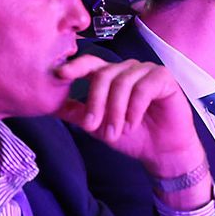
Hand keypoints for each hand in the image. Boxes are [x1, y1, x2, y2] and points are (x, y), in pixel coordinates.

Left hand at [54, 56, 206, 177]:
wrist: (161, 152)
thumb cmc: (133, 136)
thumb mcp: (99, 127)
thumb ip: (78, 114)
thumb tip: (50, 105)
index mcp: (111, 76)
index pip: (91, 64)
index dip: (75, 67)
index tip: (60, 75)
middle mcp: (128, 69)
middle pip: (104, 75)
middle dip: (96, 103)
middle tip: (93, 128)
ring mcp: (147, 71)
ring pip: (122, 82)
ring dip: (116, 111)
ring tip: (117, 133)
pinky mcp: (164, 78)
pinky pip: (143, 88)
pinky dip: (135, 108)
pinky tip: (133, 124)